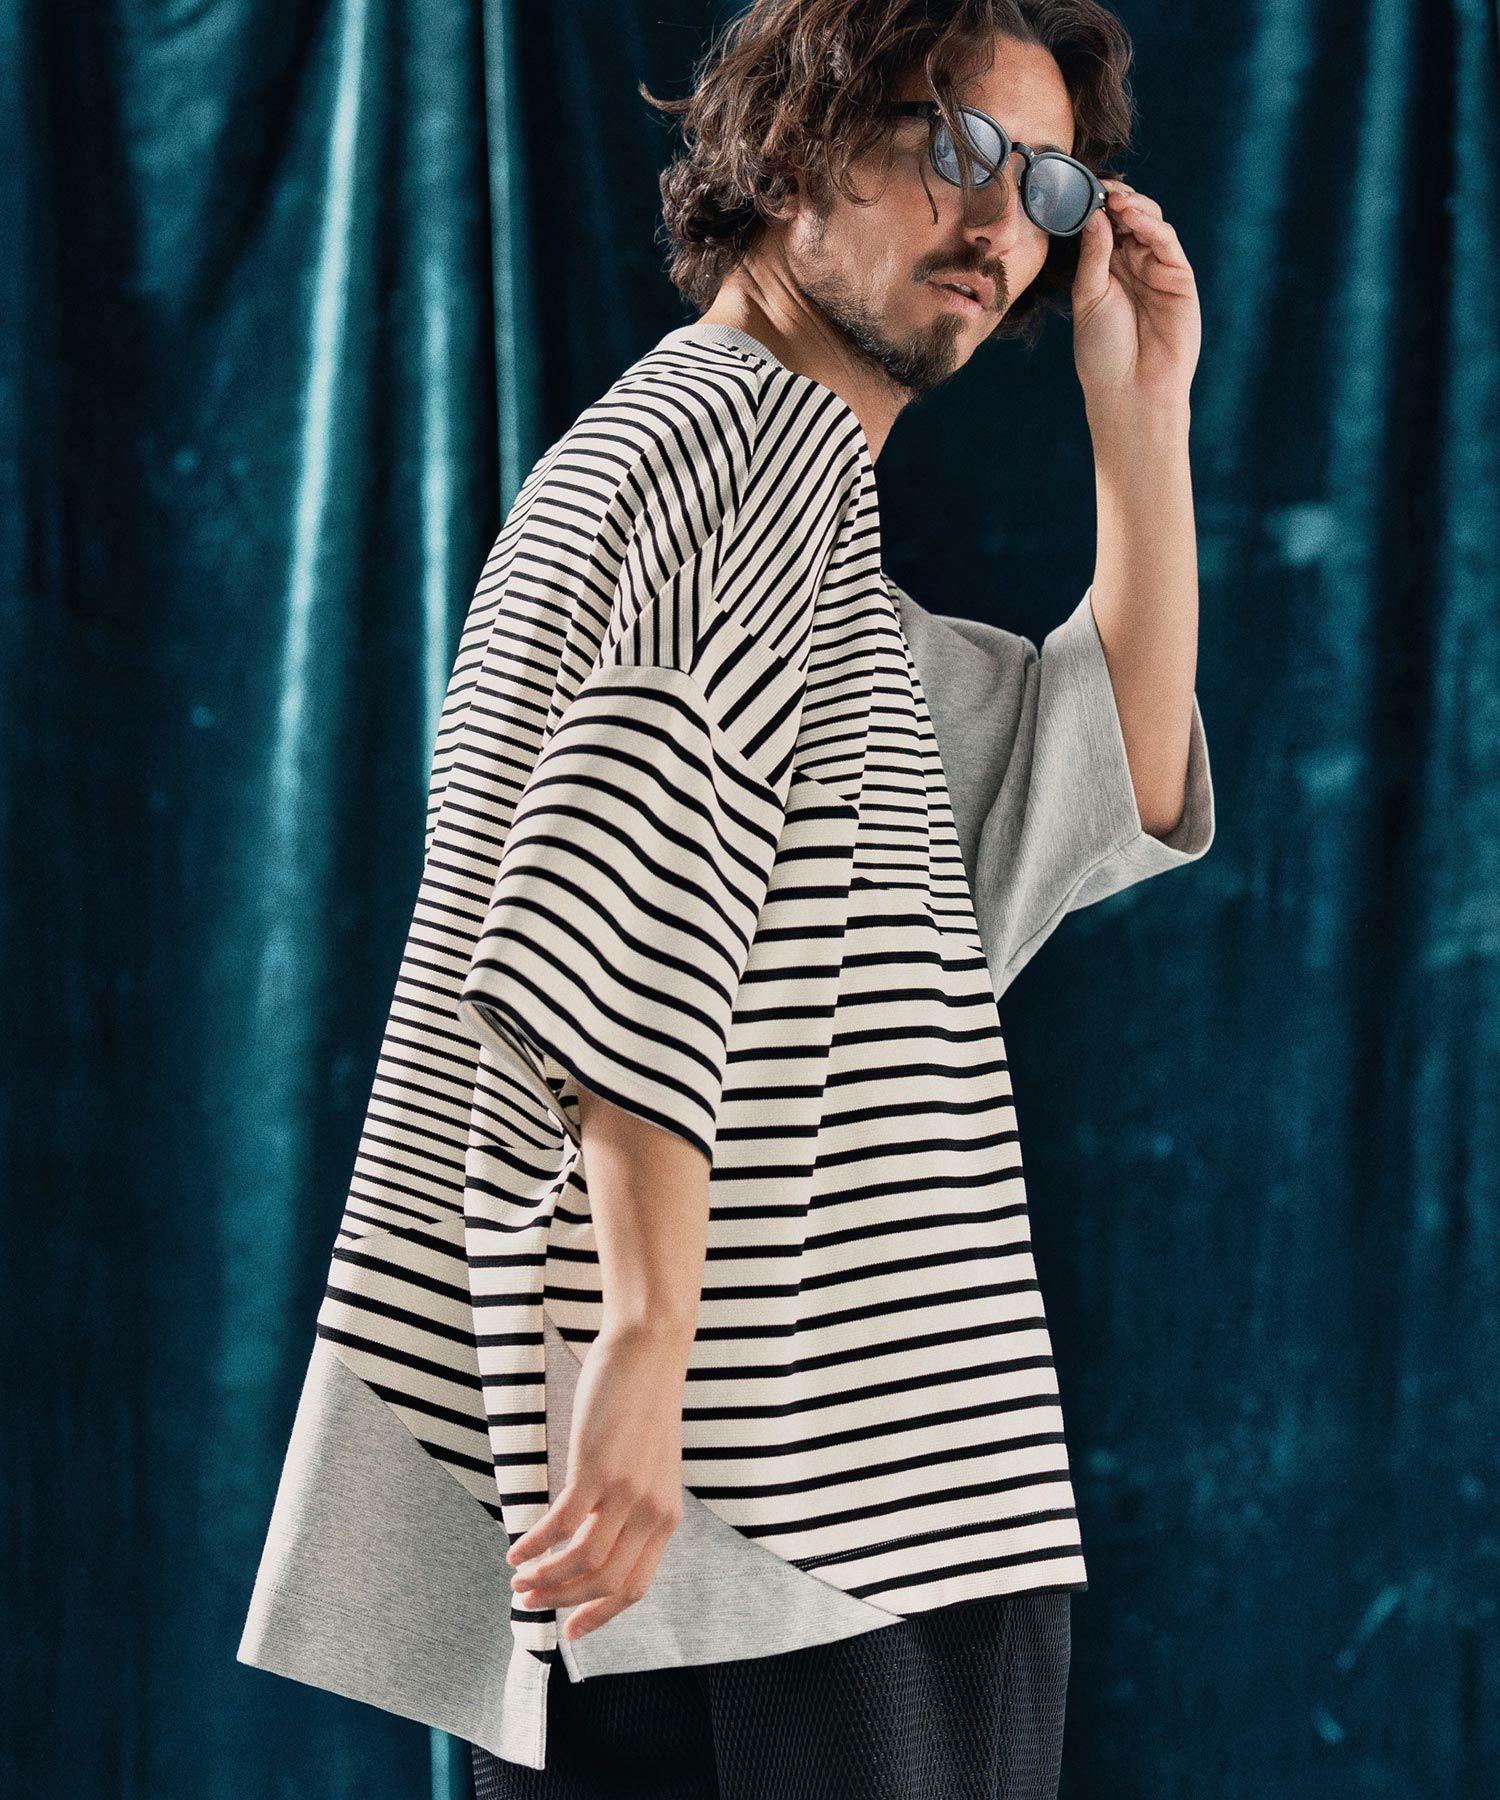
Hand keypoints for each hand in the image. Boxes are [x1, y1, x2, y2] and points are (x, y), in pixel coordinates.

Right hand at [505, 1321, 689, 1641]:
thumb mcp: (648, 1465)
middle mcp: (651, 1512)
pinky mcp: (598, 1470)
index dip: (599, 1615)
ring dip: (543, 1579)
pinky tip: (515, 1550)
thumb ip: (630, 1504)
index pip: (634, 1588)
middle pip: (604, 1583)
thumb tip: (592, 1536)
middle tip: (529, 1602)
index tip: (570, 1631)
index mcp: (666, 1517)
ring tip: (517, 1579)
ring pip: (580, 1563)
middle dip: (562, 1601)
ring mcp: (626, 1492)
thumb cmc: (642, 1402)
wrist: (649, 1350)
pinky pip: (560, 1526)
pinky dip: (533, 1545)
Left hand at [1070, 179, 1199, 419]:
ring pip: (1150, 225)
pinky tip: (1133, 215)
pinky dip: (1151, 226)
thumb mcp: (1089, 298)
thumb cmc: (1103, 352)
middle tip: (1099, 186)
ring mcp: (1158, 270)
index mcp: (1107, 270)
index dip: (1096, 206)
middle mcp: (1134, 266)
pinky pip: (1167, 243)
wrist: (1130, 391)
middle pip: (1129, 219)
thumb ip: (1093, 256)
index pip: (1105, 227)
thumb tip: (1095, 215)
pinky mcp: (1180, 279)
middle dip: (1115, 200)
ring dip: (1134, 207)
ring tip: (1115, 198)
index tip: (1080, 187)